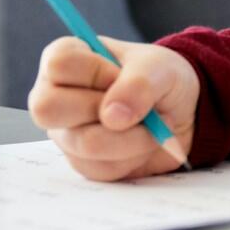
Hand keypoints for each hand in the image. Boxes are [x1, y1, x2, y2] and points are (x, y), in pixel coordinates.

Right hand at [27, 35, 199, 180]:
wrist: (181, 112)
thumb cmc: (160, 78)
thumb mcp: (160, 67)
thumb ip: (138, 83)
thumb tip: (112, 117)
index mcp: (66, 60)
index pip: (59, 64)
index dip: (96, 72)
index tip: (121, 74)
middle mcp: (55, 97)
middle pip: (48, 109)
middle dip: (103, 109)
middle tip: (132, 104)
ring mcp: (66, 134)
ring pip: (85, 144)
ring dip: (131, 136)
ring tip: (151, 125)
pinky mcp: (83, 164)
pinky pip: (103, 169)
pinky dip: (135, 156)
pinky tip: (143, 141)